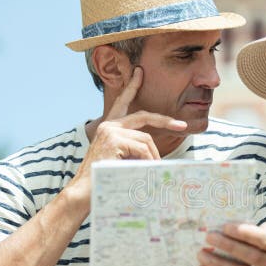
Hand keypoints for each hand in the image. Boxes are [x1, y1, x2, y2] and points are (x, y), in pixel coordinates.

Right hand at [69, 67, 187, 202]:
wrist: (83, 192)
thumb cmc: (104, 179)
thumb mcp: (123, 160)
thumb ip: (136, 151)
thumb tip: (157, 154)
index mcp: (110, 128)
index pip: (122, 102)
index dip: (132, 86)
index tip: (139, 72)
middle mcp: (108, 125)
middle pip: (144, 116)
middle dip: (165, 120)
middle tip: (182, 125)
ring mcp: (110, 130)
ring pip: (146, 140)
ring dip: (153, 157)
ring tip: (151, 171)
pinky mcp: (113, 139)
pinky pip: (142, 149)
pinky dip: (148, 161)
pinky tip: (143, 171)